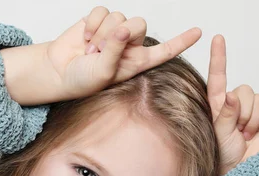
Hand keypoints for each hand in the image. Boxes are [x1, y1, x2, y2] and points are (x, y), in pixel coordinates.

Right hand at [45, 6, 201, 101]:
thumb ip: (115, 51)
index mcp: (137, 61)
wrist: (59, 71)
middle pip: (139, 24)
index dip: (181, 41)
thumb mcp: (103, 72)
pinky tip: (84, 38)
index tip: (199, 31)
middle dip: (119, 35)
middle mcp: (129, 44)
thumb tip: (123, 28)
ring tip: (90, 50)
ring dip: (101, 34)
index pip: (164, 50)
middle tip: (100, 52)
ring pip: (119, 17)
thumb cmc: (83, 80)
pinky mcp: (99, 20)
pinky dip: (91, 24)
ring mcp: (114, 31)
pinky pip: (102, 11)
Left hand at [207, 35, 258, 175]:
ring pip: (257, 97)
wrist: (243, 172)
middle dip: (241, 111)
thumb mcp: (218, 134)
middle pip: (243, 89)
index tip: (218, 38)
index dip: (218, 58)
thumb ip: (225, 113)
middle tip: (238, 132)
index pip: (218, 78)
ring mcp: (255, 110)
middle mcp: (236, 105)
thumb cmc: (224, 156)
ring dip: (253, 117)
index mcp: (218, 106)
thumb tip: (232, 94)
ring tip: (247, 135)